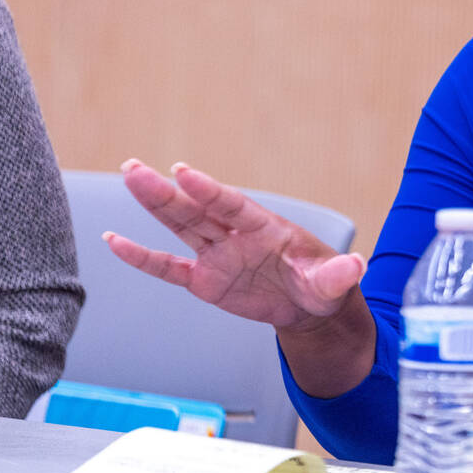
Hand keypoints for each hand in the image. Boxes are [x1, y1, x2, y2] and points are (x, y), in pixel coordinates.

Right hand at [105, 160, 365, 332]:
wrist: (309, 305)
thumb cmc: (321, 284)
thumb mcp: (332, 282)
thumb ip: (338, 274)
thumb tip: (357, 266)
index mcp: (265, 228)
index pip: (232, 205)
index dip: (207, 189)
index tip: (182, 171)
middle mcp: (236, 235)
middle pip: (196, 210)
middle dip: (166, 191)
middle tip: (134, 167)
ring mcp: (218, 254)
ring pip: (180, 227)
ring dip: (154, 206)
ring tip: (128, 178)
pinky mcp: (205, 279)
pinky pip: (169, 267)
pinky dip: (143, 257)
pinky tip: (115, 241)